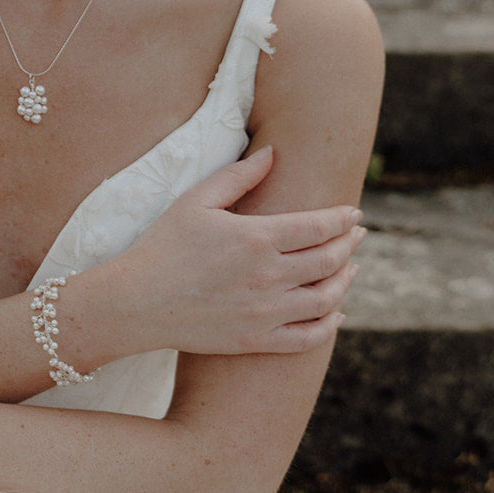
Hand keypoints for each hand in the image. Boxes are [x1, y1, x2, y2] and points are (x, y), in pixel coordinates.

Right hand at [104, 146, 364, 356]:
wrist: (135, 302)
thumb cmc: (162, 246)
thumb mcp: (195, 201)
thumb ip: (239, 176)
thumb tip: (272, 152)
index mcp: (256, 238)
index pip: (317, 227)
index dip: (341, 219)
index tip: (353, 214)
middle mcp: (268, 276)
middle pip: (328, 260)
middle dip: (349, 245)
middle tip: (358, 236)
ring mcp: (264, 312)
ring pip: (325, 299)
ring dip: (344, 281)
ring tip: (350, 269)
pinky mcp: (256, 340)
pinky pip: (307, 337)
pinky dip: (328, 325)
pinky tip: (334, 314)